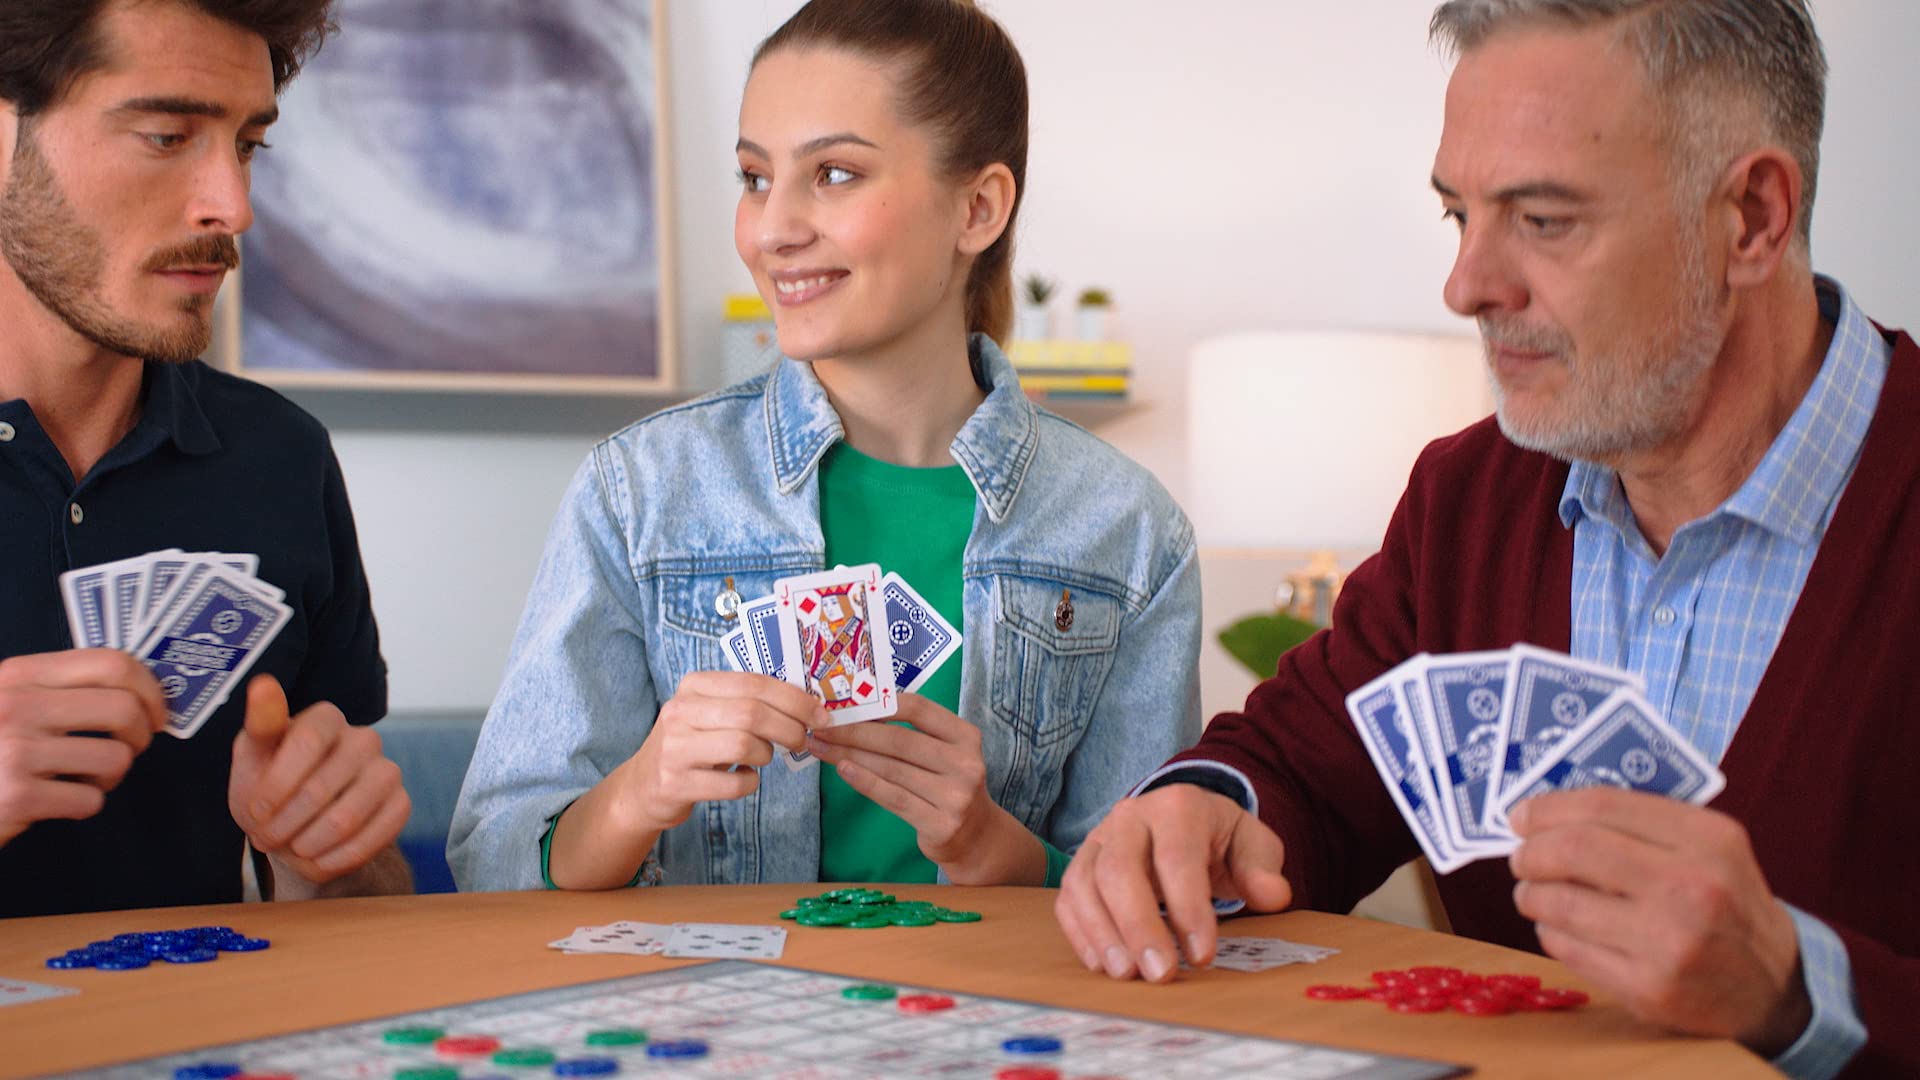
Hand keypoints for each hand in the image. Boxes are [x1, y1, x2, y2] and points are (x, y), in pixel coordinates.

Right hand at [0, 650, 167, 845]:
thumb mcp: (10, 701)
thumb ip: (61, 689)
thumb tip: (141, 691)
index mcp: (19, 676)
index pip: (111, 663)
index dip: (150, 688)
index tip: (158, 710)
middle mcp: (17, 706)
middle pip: (124, 709)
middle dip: (141, 735)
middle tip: (129, 748)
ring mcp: (16, 751)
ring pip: (116, 758)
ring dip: (110, 776)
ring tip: (82, 777)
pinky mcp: (17, 797)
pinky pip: (90, 801)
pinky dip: (83, 805)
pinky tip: (57, 800)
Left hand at [228, 676, 410, 894]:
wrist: (300, 826)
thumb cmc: (271, 786)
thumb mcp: (253, 757)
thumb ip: (260, 723)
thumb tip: (263, 683)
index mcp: (326, 718)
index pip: (306, 742)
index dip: (275, 787)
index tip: (256, 810)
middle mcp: (364, 738)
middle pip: (319, 789)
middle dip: (282, 825)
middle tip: (267, 836)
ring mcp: (388, 771)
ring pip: (345, 820)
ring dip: (306, 845)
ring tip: (292, 846)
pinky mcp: (401, 805)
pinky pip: (368, 842)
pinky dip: (332, 859)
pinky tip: (318, 855)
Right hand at [613, 671, 826, 834]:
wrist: (643, 786)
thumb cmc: (692, 744)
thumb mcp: (711, 712)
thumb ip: (747, 702)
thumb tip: (808, 703)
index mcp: (694, 686)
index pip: (753, 683)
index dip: (794, 698)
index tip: (820, 714)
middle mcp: (680, 711)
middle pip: (751, 713)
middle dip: (789, 728)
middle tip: (802, 740)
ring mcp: (675, 748)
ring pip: (742, 745)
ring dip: (766, 754)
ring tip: (763, 758)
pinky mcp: (675, 784)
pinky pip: (731, 784)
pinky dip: (749, 783)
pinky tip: (745, 779)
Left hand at [806, 693, 1031, 883]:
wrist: (977, 838)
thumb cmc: (949, 786)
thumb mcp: (945, 754)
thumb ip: (914, 735)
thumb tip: (858, 714)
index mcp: (965, 736)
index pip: (918, 709)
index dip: (880, 704)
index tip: (845, 704)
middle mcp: (964, 763)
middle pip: (899, 740)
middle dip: (854, 731)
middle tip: (821, 726)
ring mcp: (955, 795)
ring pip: (891, 768)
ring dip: (849, 755)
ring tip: (821, 747)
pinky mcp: (940, 823)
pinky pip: (893, 797)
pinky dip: (865, 782)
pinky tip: (842, 770)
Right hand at [1055, 783, 1291, 982]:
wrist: (1183, 820)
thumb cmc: (1220, 838)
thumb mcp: (1252, 844)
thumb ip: (1261, 868)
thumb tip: (1274, 895)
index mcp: (1177, 806)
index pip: (1176, 857)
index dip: (1188, 908)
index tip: (1203, 956)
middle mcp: (1130, 817)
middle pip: (1119, 869)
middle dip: (1138, 926)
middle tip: (1160, 973)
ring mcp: (1099, 840)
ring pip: (1085, 883)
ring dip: (1103, 934)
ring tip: (1127, 975)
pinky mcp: (1080, 865)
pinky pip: (1068, 899)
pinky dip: (1081, 934)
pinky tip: (1104, 965)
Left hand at [1509, 789, 1808, 1052]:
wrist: (1773, 987)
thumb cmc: (1726, 903)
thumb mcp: (1710, 848)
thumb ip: (1640, 825)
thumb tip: (1547, 814)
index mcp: (1708, 839)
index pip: (1603, 806)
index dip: (1547, 808)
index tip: (1520, 816)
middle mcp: (1693, 887)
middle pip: (1573, 850)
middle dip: (1530, 852)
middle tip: (1521, 857)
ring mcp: (1671, 942)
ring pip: (1559, 903)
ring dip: (1531, 894)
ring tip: (1534, 894)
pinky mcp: (1649, 988)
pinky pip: (1567, 948)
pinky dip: (1551, 932)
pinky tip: (1562, 927)